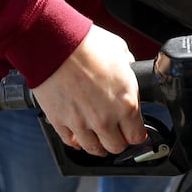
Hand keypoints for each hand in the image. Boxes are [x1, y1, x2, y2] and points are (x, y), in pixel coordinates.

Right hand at [31, 26, 146, 156]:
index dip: (135, 134)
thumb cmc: (86, 44)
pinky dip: (75, 140)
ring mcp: (80, 122)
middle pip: (115, 146)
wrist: (55, 43)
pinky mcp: (59, 120)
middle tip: (115, 134)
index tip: (132, 131)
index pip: (137, 136)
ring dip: (97, 145)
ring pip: (93, 149)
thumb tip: (126, 69)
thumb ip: (127, 68)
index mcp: (126, 103)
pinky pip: (69, 141)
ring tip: (97, 139)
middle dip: (117, 141)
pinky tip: (77, 136)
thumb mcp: (120, 52)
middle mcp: (104, 118)